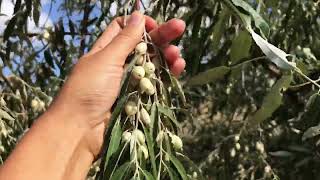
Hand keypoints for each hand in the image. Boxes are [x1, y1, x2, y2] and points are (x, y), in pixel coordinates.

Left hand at [49, 11, 185, 156]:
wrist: (81, 131)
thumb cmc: (88, 90)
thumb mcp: (106, 59)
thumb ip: (125, 39)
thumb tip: (138, 13)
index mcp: (106, 50)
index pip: (124, 28)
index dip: (139, 24)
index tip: (153, 25)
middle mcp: (119, 63)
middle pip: (144, 44)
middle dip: (162, 35)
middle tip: (180, 26)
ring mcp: (131, 81)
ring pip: (154, 64)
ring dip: (167, 55)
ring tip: (177, 54)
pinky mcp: (139, 98)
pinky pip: (157, 83)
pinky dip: (168, 74)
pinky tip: (178, 67)